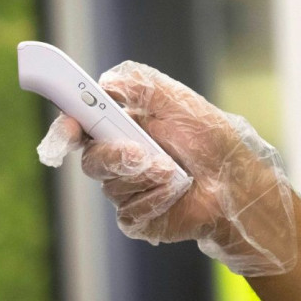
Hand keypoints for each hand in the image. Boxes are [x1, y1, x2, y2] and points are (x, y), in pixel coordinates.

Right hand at [37, 61, 296, 275]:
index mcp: (118, 127)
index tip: (69, 128)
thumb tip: (104, 84)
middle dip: (113, 155)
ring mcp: (123, 190)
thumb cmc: (209, 139)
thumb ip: (139, 85)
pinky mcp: (134, 216)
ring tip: (175, 172)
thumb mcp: (176, 99)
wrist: (235, 182)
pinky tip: (176, 193)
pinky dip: (156, 199)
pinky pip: (129, 210)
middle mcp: (115, 159)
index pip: (78, 126)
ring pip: (111, 186)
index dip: (66, 127)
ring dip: (146, 176)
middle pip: (90, 160)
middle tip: (140, 152)